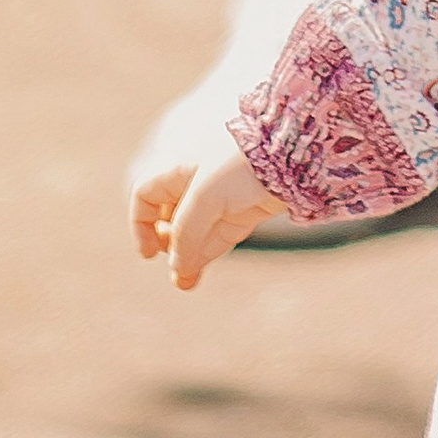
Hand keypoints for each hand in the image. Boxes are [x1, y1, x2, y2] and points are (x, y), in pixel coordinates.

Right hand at [131, 140, 285, 289]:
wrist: (295, 153)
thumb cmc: (242, 164)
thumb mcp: (205, 196)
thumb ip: (187, 231)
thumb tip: (177, 264)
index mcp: (179, 167)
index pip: (146, 194)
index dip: (142, 223)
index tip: (148, 253)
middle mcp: (198, 181)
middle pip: (172, 217)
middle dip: (169, 246)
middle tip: (174, 270)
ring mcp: (224, 198)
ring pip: (197, 232)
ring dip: (188, 257)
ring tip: (184, 284)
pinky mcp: (246, 211)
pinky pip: (218, 237)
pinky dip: (206, 255)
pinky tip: (195, 274)